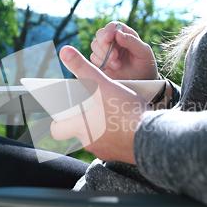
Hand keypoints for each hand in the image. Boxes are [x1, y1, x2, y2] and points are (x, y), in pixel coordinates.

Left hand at [50, 46, 151, 164]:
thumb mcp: (102, 84)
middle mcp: (89, 143)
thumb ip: (83, 68)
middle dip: (83, 121)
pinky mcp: (120, 156)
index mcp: (79, 126)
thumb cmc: (124, 111)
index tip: (68, 110)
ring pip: (96, 138)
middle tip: (94, 109)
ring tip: (114, 113)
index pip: (56, 129)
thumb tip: (65, 50)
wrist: (151, 136)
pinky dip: (117, 136)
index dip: (59, 119)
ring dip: (102, 127)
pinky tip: (127, 125)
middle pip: (78, 133)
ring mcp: (104, 151)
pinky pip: (113, 145)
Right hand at [90, 21, 158, 80]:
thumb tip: (118, 33)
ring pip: (95, 46)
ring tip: (117, 65)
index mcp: (125, 34)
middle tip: (115, 56)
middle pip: (100, 34)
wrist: (141, 82)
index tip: (108, 38)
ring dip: (104, 55)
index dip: (108, 30)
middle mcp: (113, 41)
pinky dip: (101, 63)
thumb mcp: (144, 52)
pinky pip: (93, 58)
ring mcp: (105, 51)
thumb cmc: (145, 65)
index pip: (112, 26)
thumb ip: (133, 42)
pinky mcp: (100, 62)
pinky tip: (113, 68)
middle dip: (105, 45)